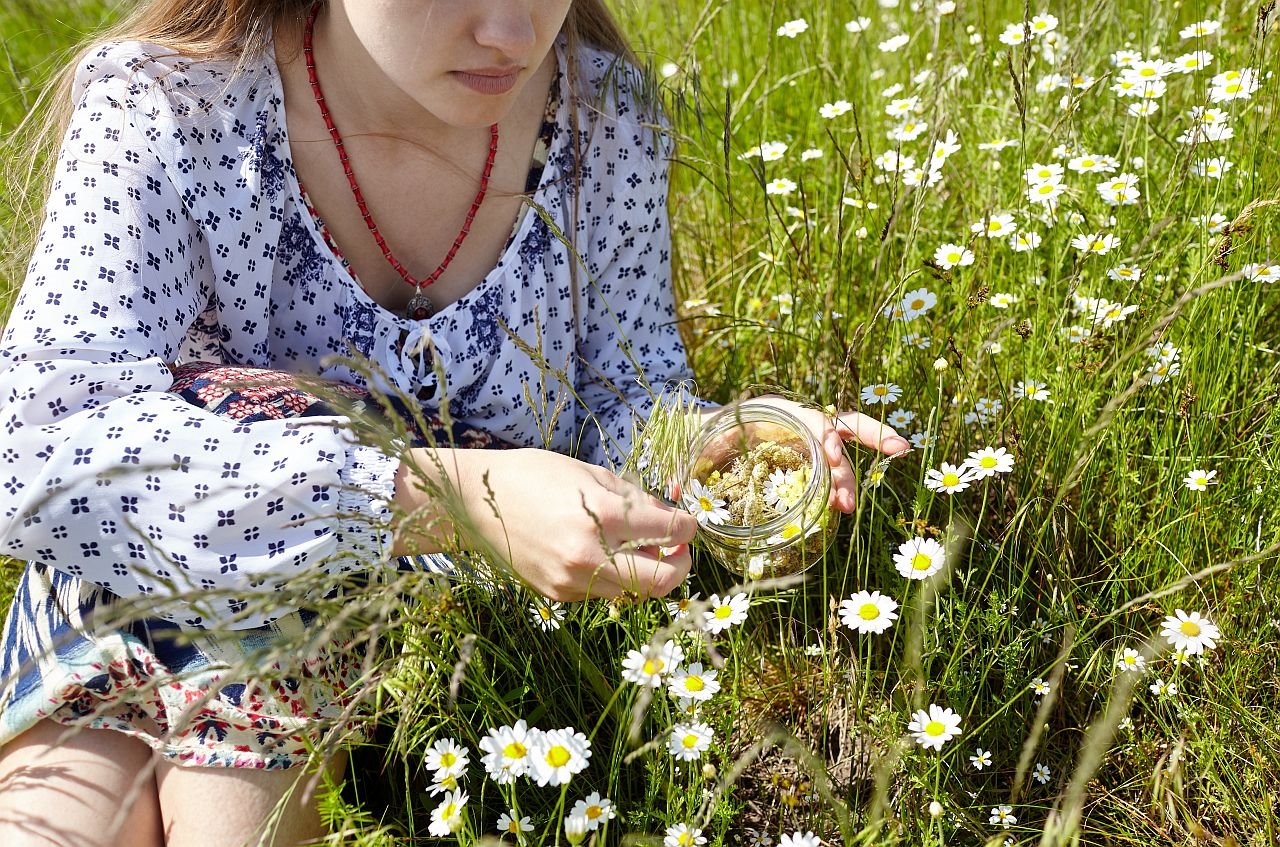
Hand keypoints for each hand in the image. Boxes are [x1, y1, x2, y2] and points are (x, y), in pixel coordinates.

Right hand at [395, 448, 697, 600]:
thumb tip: (673, 516)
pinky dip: (616, 578)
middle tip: (676, 549)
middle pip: (665, 581)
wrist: (474, 501)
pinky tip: (605, 556)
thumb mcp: (592, 474)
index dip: (688, 525)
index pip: (673, 533)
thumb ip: (637, 499)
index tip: (686, 520)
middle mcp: (592, 555)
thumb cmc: (534, 475)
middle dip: (681, 564)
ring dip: (648, 573)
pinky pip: (605, 593)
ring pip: (636, 592)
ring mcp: (574, 581)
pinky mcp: (558, 595)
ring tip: (640, 550)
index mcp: (605, 516)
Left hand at [702, 396, 910, 513]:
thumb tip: (673, 489)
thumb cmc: (700, 434)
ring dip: (848, 480)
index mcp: (772, 412)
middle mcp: (794, 424)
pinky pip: (826, 475)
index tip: (832, 456)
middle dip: (871, 434)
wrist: (699, 437)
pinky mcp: (801, 466)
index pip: (811, 417)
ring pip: (839, 454)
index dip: (826, 434)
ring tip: (847, 507)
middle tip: (894, 449)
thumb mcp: (693, 441)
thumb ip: (686, 461)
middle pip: (841, 425)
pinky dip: (837, 489)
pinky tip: (840, 509)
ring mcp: (802, 445)